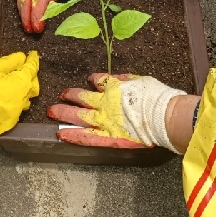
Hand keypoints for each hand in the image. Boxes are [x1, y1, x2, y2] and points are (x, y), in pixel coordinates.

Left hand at [47, 73, 184, 151]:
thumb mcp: (139, 80)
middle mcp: (105, 103)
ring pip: (80, 116)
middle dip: (70, 96)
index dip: (93, 81)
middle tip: (61, 96)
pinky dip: (74, 135)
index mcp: (114, 88)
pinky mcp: (108, 138)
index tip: (89, 80)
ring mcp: (104, 121)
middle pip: (83, 98)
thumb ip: (124, 79)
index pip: (99, 81)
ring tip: (52, 112)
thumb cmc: (156, 97)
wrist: (163, 116)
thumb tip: (112, 79)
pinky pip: (87, 137)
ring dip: (64, 113)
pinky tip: (61, 134)